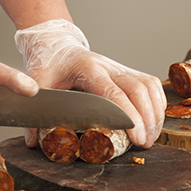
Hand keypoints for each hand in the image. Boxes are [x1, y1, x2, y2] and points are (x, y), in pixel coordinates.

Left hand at [15, 20, 165, 148]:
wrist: (58, 46)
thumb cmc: (50, 66)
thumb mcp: (39, 85)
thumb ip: (36, 112)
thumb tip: (32, 142)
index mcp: (88, 69)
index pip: (115, 93)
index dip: (129, 116)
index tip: (136, 138)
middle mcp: (109, 66)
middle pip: (138, 90)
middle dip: (147, 119)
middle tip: (145, 144)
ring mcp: (120, 67)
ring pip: (149, 86)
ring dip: (155, 113)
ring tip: (151, 137)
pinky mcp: (127, 71)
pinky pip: (151, 85)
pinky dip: (157, 103)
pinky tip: (154, 121)